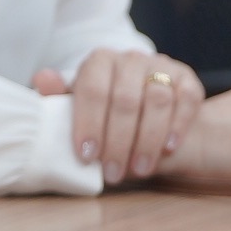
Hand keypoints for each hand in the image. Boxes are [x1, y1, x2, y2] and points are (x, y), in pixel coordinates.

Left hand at [34, 50, 202, 183]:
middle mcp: (130, 58)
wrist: (152, 115)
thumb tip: (42, 79)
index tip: (87, 155)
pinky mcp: (188, 79)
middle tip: (113, 172)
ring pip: (157, 100)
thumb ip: (60, 100)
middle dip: (118, 141)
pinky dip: (177, 125)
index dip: (89, 124)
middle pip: (125, 99)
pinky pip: (186, 100)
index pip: (92, 89)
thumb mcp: (81, 110)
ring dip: (148, 139)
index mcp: (98, 61)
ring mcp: (161, 66)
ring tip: (139, 168)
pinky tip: (168, 148)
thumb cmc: (107, 116)